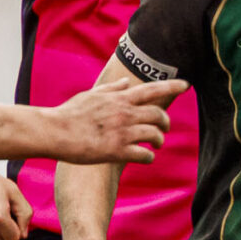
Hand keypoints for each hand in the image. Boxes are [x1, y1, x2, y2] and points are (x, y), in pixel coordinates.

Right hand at [46, 78, 183, 163]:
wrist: (54, 131)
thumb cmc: (70, 113)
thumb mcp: (91, 95)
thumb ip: (112, 89)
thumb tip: (127, 82)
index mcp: (118, 99)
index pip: (152, 89)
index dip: (172, 87)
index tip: (186, 85)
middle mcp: (124, 113)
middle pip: (158, 115)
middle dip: (166, 122)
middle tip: (164, 128)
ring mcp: (121, 132)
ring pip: (154, 135)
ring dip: (159, 140)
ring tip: (156, 145)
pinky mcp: (116, 151)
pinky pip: (144, 155)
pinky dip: (149, 156)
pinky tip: (146, 157)